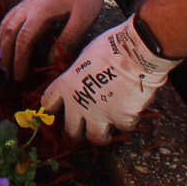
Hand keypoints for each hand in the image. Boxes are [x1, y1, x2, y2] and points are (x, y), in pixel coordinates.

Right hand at [0, 0, 115, 82]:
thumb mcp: (84, 18)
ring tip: (1, 62)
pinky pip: (10, 18)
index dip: (20, 60)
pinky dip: (4, 32)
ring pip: (6, 24)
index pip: (24, 39)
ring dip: (1, 44)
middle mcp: (29, 6)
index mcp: (41, 11)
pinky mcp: (29, 1)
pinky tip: (5, 41)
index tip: (18, 77)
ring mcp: (27, 2)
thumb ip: (67, 40)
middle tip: (4, 75)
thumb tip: (51, 61)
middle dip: (5, 55)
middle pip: (9, 33)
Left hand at [41, 18, 178, 144]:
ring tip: (108, 127)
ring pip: (95, 138)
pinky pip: (123, 128)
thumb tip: (82, 81)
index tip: (60, 109)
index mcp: (66, 86)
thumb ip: (79, 75)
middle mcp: (79, 104)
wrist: (137, 52)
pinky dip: (128, 121)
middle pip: (71, 131)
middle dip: (78, 131)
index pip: (49, 105)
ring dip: (101, 134)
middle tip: (87, 126)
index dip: (54, 108)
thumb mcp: (85, 57)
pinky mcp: (122, 119)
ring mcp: (100, 115)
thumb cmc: (112, 47)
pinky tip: (131, 110)